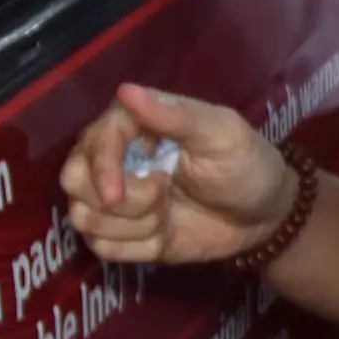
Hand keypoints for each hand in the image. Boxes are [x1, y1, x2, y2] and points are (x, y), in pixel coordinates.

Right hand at [58, 83, 294, 263]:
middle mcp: (116, 160)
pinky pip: (102, 247)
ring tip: (166, 213)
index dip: (100, 168)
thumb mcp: (221, 133)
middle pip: (72, 180)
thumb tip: (126, 91)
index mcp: (134, 126)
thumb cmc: (246, 163)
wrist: (266, 216)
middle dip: (111, 200)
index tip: (116, 194)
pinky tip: (163, 234)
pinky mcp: (126, 235)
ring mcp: (118, 200)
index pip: (93, 142)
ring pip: (84, 217)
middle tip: (158, 198)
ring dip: (129, 224)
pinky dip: (133, 246)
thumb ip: (174, 115)